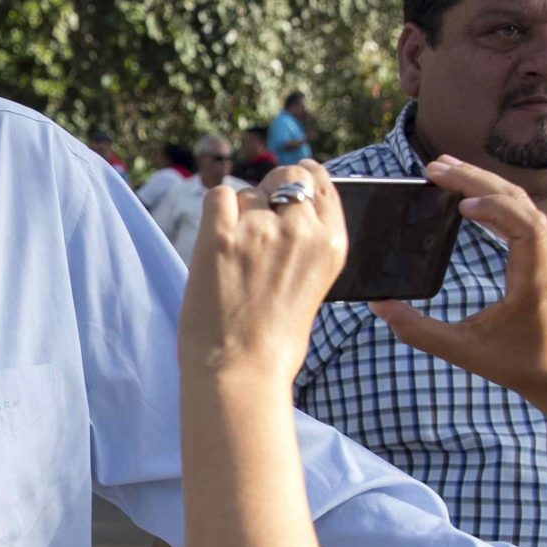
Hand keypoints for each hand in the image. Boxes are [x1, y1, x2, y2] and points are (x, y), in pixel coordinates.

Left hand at [179, 160, 346, 382]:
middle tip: (254, 217)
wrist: (241, 372)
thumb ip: (306, 244)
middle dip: (270, 188)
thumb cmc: (274, 340)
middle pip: (287, 174)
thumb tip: (286, 207)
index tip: (291, 182)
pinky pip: (218, 196)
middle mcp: (301, 231)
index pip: (322, 183)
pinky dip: (214, 214)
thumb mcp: (312, 285)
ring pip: (248, 192)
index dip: (303, 178)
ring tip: (235, 256)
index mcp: (332, 244)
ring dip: (239, 214)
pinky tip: (215, 242)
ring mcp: (261, 231)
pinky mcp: (221, 236)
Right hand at [371, 158, 546, 415]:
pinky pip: (523, 214)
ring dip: (485, 182)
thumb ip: (418, 331)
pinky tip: (467, 194)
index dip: (495, 207)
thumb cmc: (518, 363)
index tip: (461, 205)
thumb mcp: (463, 351)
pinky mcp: (545, 255)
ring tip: (446, 169)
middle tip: (435, 167)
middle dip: (477, 179)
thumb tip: (380, 307)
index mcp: (534, 278)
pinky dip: (495, 198)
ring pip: (522, 202)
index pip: (524, 225)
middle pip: (519, 201)